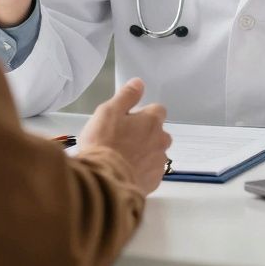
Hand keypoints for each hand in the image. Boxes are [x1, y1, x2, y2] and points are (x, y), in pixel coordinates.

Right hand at [78, 78, 171, 193]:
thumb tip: (139, 83)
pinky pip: (151, 173)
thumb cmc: (104, 142)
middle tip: (123, 140)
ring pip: (155, 153)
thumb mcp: (108, 111)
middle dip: (146, 135)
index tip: (128, 119)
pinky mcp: (154, 182)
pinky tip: (125, 173)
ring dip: (144, 154)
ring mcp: (159, 163)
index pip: (158, 110)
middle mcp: (161, 141)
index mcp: (152, 121)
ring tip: (122, 159)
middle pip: (159, 133)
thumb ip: (126, 96)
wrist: (104, 181)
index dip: (143, 113)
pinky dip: (142, 171)